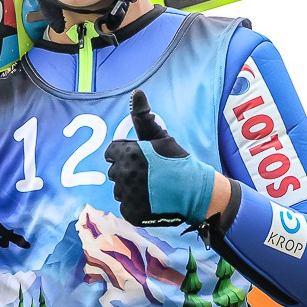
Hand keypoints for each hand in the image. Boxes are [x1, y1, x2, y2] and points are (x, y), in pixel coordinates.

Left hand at [104, 89, 215, 226]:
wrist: (196, 191)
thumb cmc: (177, 161)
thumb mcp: (160, 136)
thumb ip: (143, 116)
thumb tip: (136, 92)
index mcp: (127, 153)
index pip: (111, 152)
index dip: (124, 154)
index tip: (139, 158)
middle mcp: (124, 174)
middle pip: (115, 172)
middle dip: (128, 171)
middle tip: (149, 174)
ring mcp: (127, 195)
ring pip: (120, 191)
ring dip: (130, 189)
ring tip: (151, 187)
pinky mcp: (132, 213)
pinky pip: (126, 207)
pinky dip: (136, 206)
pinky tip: (151, 200)